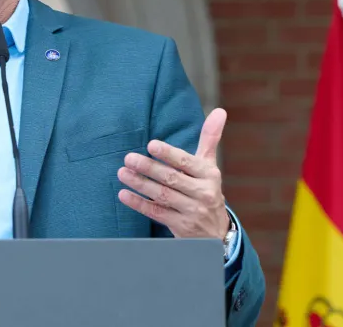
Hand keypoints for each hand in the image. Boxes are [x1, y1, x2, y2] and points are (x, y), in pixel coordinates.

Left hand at [116, 108, 230, 238]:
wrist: (216, 232)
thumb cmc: (207, 189)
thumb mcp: (210, 166)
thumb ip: (210, 138)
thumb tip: (220, 110)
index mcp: (209, 175)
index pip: (187, 162)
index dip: (169, 154)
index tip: (151, 145)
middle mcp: (203, 193)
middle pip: (172, 179)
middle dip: (149, 168)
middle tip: (128, 158)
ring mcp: (192, 212)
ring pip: (162, 196)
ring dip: (140, 184)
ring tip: (122, 173)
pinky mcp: (180, 227)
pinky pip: (156, 213)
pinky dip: (139, 204)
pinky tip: (124, 194)